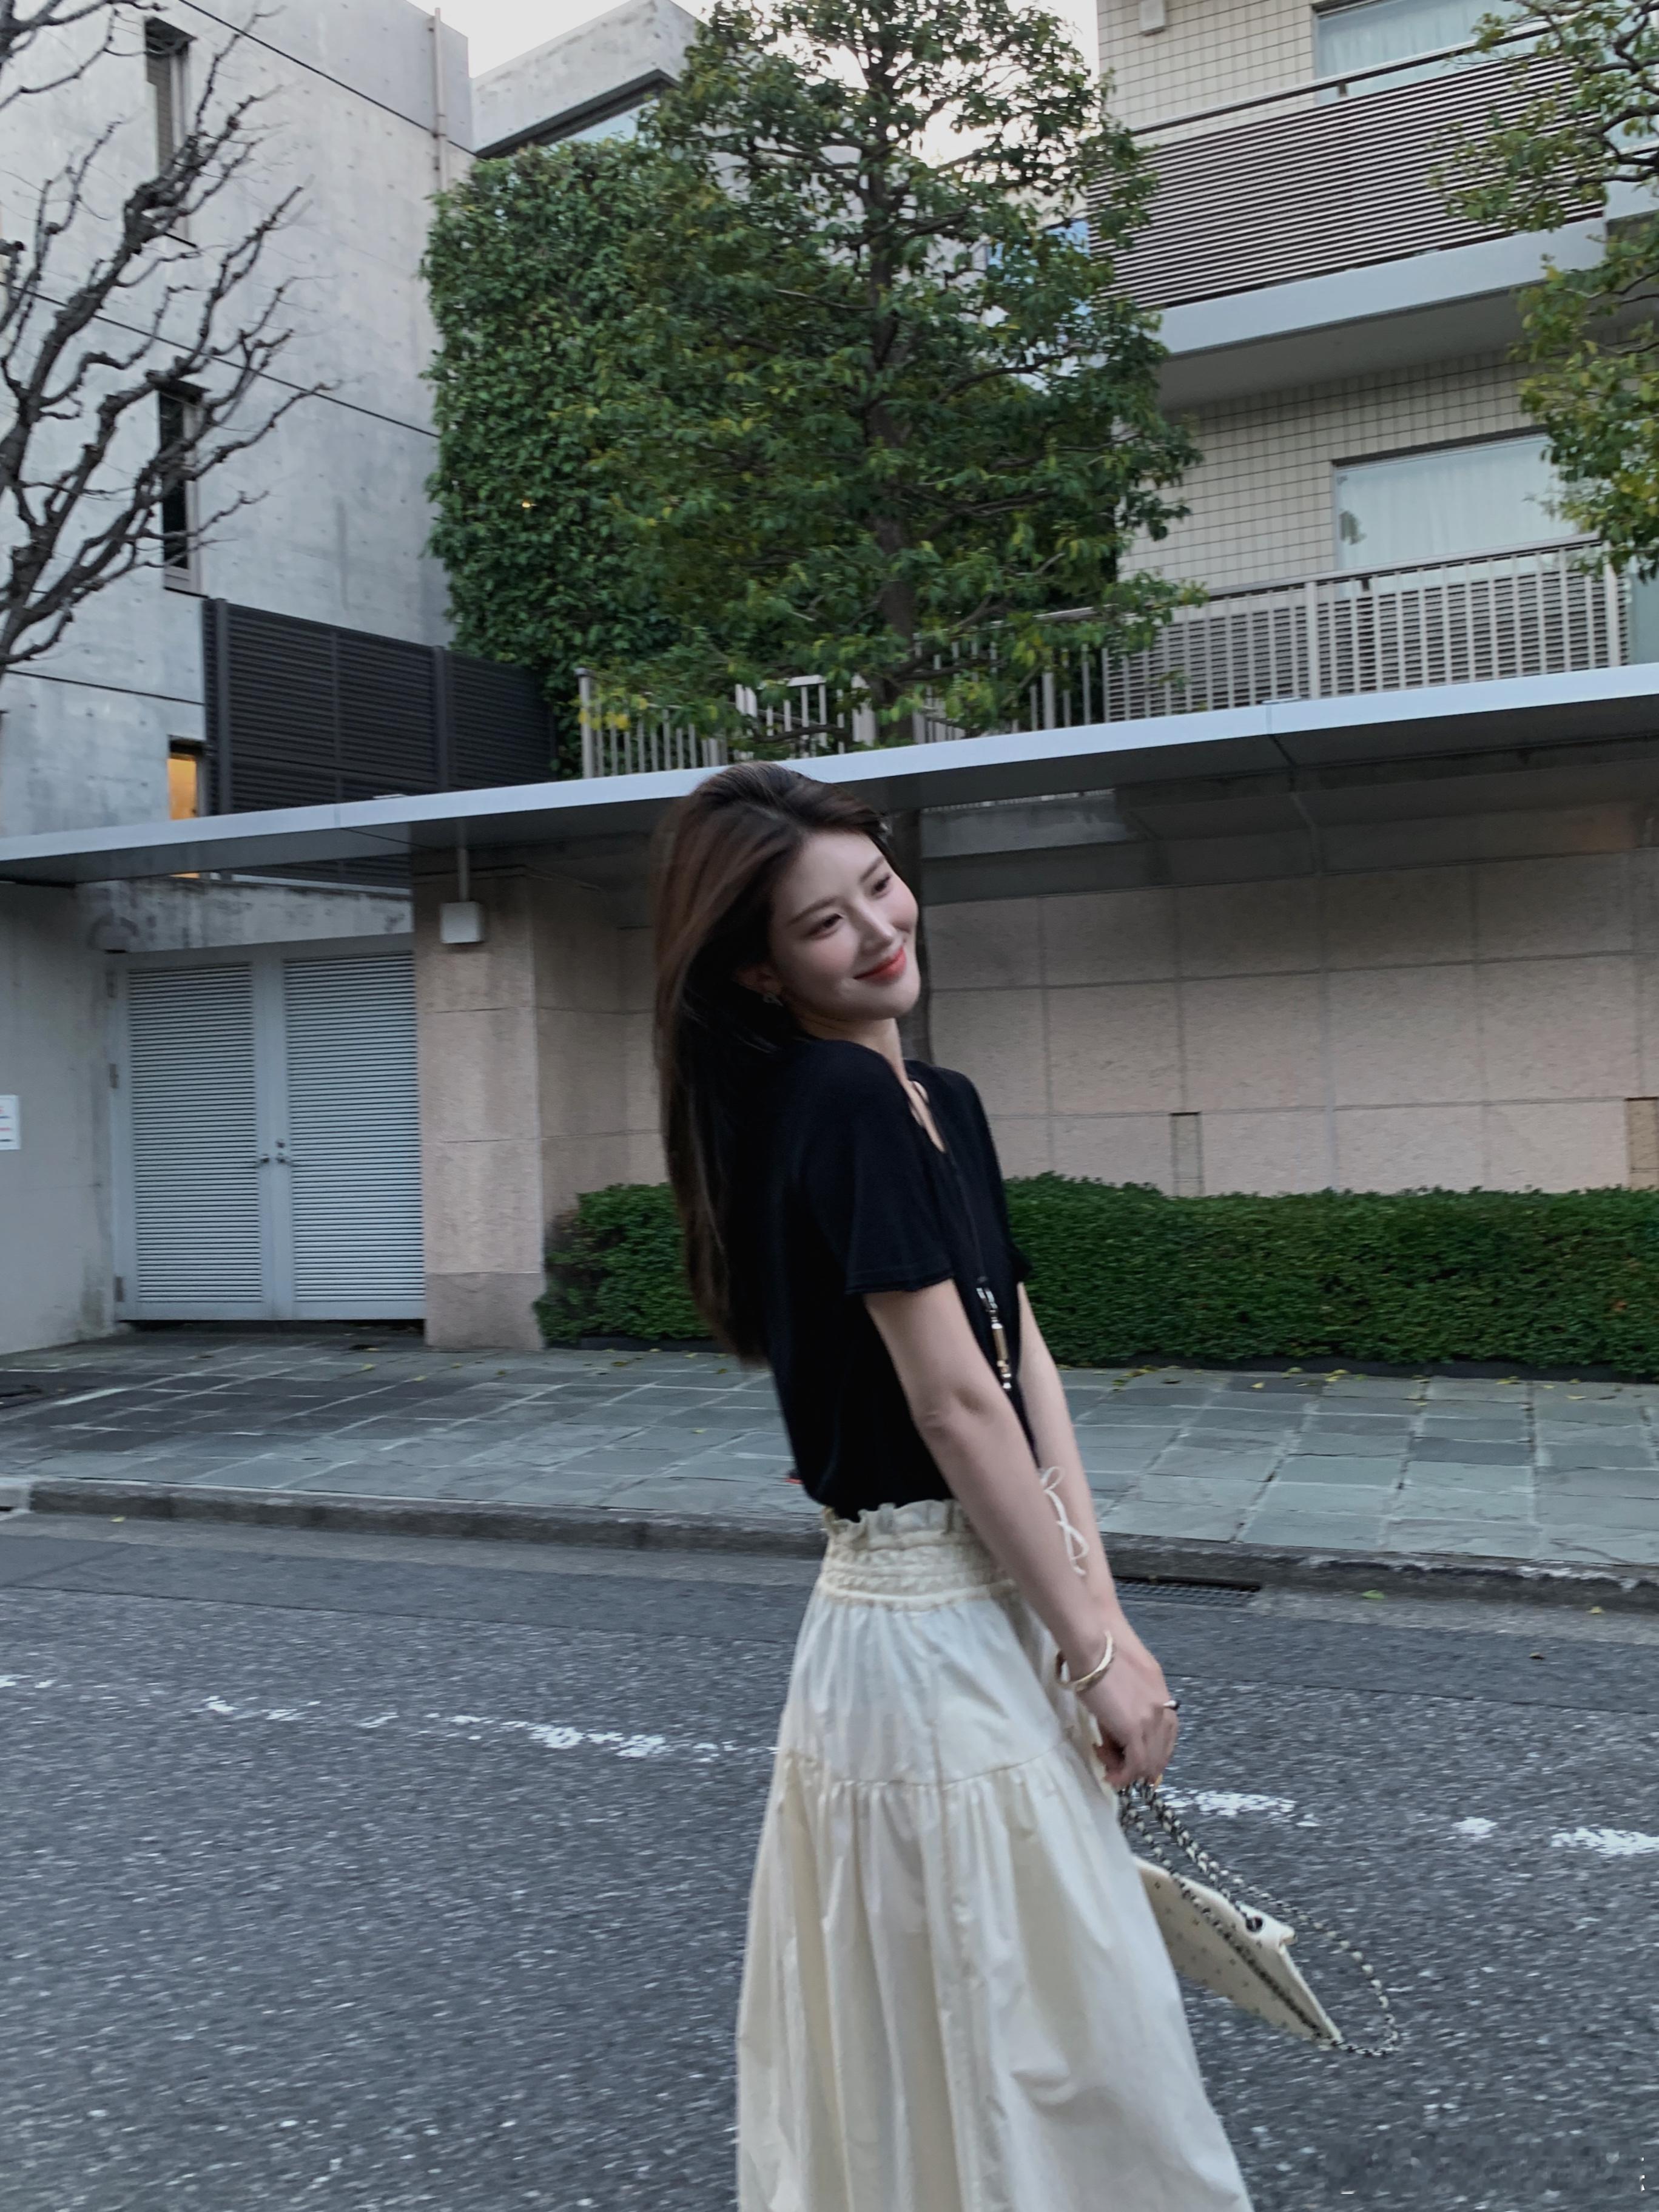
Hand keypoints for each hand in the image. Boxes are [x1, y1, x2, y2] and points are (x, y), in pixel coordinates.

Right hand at [1078, 1633, 1177, 1788]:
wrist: (1095, 1644)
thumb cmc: (1102, 1652)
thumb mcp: (1124, 1678)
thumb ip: (1129, 1701)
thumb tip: (1116, 1721)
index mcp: (1162, 1694)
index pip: (1168, 1734)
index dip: (1154, 1752)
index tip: (1136, 1759)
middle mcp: (1164, 1709)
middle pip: (1161, 1751)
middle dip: (1142, 1765)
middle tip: (1118, 1766)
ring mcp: (1152, 1720)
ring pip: (1149, 1761)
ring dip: (1129, 1771)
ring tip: (1109, 1767)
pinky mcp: (1134, 1729)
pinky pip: (1135, 1764)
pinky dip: (1123, 1776)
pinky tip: (1111, 1777)